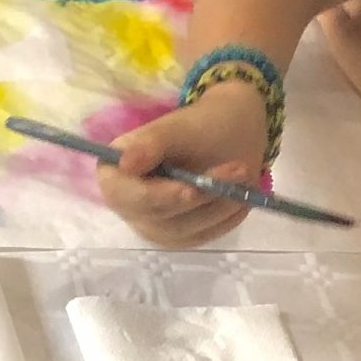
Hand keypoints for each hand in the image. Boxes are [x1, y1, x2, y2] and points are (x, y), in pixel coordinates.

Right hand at [98, 79, 268, 248]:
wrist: (229, 134)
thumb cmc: (202, 123)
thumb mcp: (179, 126)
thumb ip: (151, 142)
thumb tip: (125, 163)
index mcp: (115, 173)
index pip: (126, 197)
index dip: (158, 196)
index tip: (190, 189)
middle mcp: (126, 204)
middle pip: (157, 216)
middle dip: (199, 196)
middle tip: (239, 169)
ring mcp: (151, 225)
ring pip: (182, 230)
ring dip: (217, 206)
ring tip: (245, 176)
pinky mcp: (176, 236)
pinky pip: (200, 236)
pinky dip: (224, 218)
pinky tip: (240, 196)